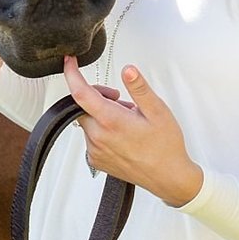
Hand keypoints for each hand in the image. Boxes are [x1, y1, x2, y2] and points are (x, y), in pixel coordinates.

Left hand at [63, 56, 203, 207]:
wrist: (169, 178)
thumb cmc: (166, 146)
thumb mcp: (158, 111)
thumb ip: (139, 88)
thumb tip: (128, 69)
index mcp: (111, 121)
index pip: (80, 93)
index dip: (71, 74)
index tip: (69, 61)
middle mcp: (98, 137)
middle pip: (82, 106)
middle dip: (98, 97)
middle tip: (122, 101)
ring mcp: (95, 151)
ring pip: (87, 121)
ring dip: (101, 114)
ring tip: (127, 122)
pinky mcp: (96, 160)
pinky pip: (90, 137)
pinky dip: (101, 130)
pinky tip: (122, 135)